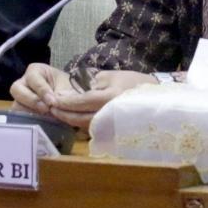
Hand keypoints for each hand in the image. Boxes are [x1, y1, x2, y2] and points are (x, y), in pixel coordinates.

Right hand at [10, 63, 73, 116]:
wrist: (73, 101)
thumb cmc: (69, 89)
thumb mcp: (68, 88)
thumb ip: (62, 95)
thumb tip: (54, 106)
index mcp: (36, 71)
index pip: (33, 78)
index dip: (42, 90)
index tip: (52, 101)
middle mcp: (24, 83)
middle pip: (17, 90)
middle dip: (31, 100)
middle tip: (46, 109)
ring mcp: (21, 99)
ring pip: (16, 105)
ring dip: (30, 112)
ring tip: (46, 118)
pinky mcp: (22, 112)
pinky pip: (19, 118)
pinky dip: (30, 121)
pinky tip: (42, 123)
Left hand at [11, 64, 155, 131]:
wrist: (156, 97)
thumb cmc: (133, 82)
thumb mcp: (111, 76)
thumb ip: (90, 83)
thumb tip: (71, 89)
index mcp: (110, 97)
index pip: (82, 101)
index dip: (66, 102)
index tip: (53, 99)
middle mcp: (110, 113)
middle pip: (81, 118)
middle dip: (64, 114)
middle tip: (51, 108)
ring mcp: (113, 124)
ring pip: (86, 125)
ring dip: (71, 120)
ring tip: (59, 113)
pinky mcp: (115, 130)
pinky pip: (94, 128)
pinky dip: (81, 124)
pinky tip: (73, 118)